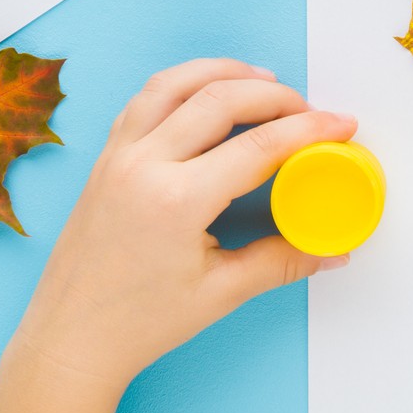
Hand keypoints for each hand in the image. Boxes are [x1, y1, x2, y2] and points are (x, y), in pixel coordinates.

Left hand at [10, 58, 355, 395]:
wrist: (70, 339)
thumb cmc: (137, 324)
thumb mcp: (221, 293)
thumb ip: (283, 261)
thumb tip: (333, 249)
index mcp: (175, 201)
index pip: (258, 146)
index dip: (309, 130)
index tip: (342, 125)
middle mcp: (142, 166)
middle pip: (219, 98)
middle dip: (275, 95)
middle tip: (309, 109)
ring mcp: (117, 157)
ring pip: (173, 84)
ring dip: (222, 72)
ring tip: (262, 79)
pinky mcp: (104, 160)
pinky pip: (142, 101)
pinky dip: (180, 85)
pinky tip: (204, 93)